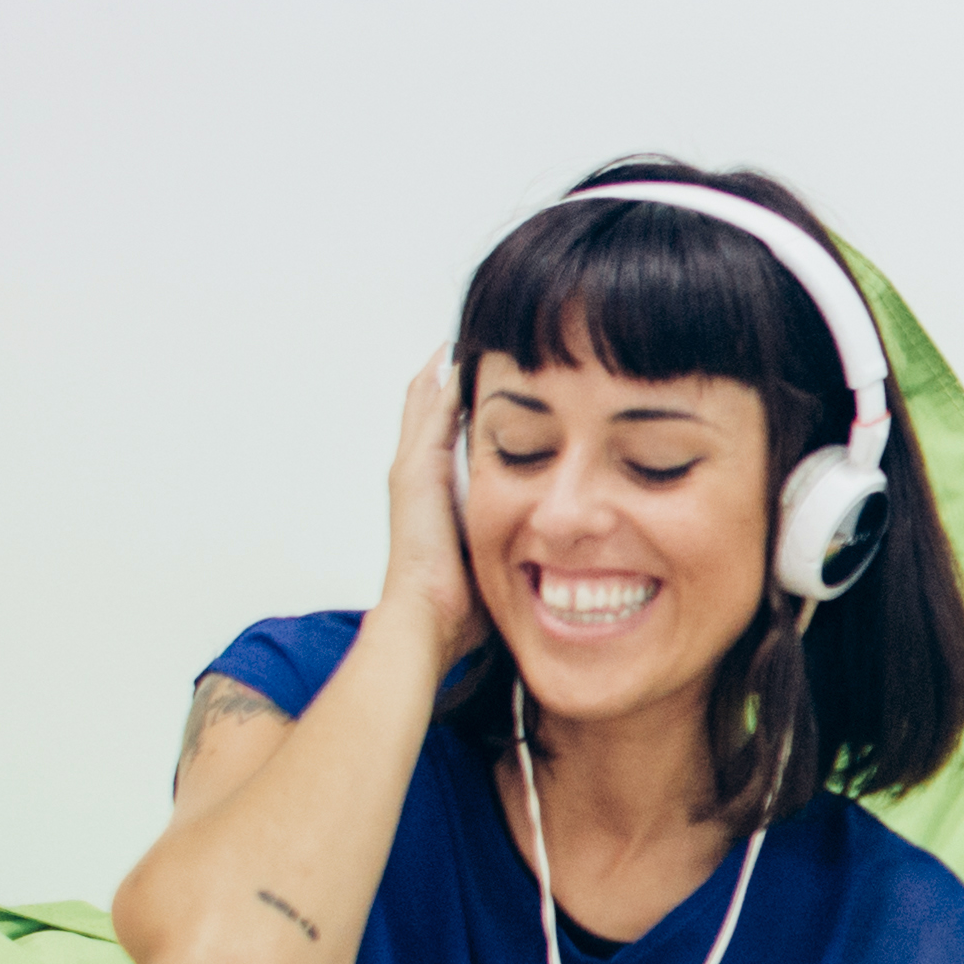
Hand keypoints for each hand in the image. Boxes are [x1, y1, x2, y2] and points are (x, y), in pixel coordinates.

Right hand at [380, 351, 481, 666]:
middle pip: (427, 414)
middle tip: (469, 349)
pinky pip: (429, 415)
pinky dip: (442, 387)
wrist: (428, 619)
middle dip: (448, 382)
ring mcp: (410, 472)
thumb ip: (511, 544)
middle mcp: (414, 478)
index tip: (488, 386)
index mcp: (432, 497)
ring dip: (443, 375)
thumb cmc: (460, 606)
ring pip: (424, 405)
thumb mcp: (492, 560)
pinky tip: (456, 362)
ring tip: (459, 344)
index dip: (462, 412)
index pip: (443, 440)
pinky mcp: (415, 472)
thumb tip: (553, 551)